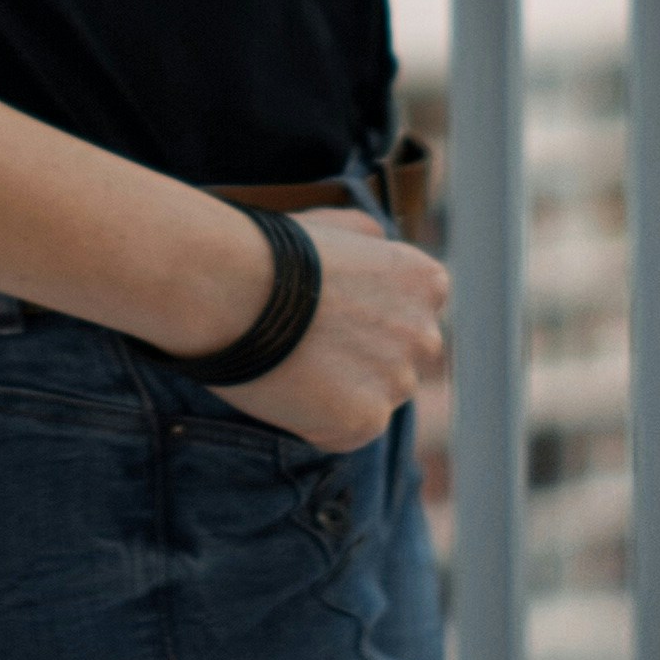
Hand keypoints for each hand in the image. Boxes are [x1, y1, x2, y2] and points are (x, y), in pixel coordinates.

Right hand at [209, 205, 449, 451]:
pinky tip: (283, 391)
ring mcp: (399, 381)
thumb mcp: (338, 225)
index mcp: (427, 284)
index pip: (411, 319)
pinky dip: (312, 423)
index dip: (367, 322)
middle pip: (397, 364)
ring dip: (336, 395)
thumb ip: (372, 242)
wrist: (232, 285)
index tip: (329, 318)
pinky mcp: (367, 420)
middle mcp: (425, 334)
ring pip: (370, 402)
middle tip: (305, 349)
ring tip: (287, 366)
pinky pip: (341, 434)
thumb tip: (379, 247)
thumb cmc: (272, 252)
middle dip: (360, 363)